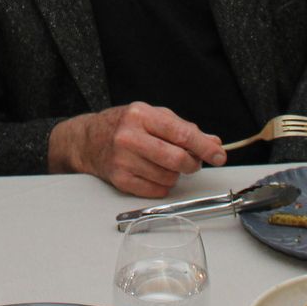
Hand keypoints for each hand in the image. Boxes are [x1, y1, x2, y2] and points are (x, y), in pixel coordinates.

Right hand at [47, 103, 226, 197]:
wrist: (87, 140)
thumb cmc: (124, 125)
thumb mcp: (153, 116)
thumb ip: (184, 128)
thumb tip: (213, 142)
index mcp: (141, 115)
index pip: (182, 133)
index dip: (204, 147)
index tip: (219, 155)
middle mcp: (130, 137)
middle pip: (176, 159)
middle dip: (191, 164)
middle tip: (192, 162)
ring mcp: (123, 160)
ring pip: (169, 177)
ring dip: (174, 174)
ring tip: (163, 163)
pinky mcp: (119, 179)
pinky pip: (156, 190)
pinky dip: (162, 185)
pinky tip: (152, 172)